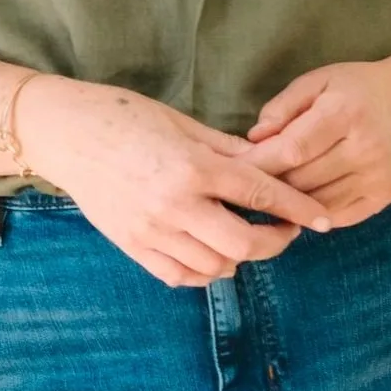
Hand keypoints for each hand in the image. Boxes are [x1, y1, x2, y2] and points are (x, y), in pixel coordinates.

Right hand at [16, 76, 334, 288]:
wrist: (68, 132)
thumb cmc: (125, 115)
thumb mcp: (182, 122)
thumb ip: (226, 148)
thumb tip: (266, 162)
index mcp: (193, 166)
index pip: (259, 193)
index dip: (297, 208)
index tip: (322, 219)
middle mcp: (175, 204)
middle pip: (243, 242)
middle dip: (274, 241)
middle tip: (285, 230)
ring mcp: (152, 231)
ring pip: (215, 265)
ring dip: (239, 255)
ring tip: (245, 234)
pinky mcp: (132, 247)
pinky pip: (180, 276)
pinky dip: (204, 270)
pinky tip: (211, 251)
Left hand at [242, 59, 390, 227]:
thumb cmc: (354, 89)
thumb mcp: (317, 81)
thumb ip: (283, 106)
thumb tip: (254, 139)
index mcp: (345, 112)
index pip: (293, 149)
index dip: (260, 163)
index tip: (234, 169)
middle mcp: (365, 148)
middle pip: (302, 180)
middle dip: (269, 183)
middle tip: (245, 183)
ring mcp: (377, 177)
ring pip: (317, 204)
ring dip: (289, 201)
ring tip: (269, 193)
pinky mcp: (383, 197)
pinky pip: (337, 216)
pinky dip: (313, 212)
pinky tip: (299, 203)